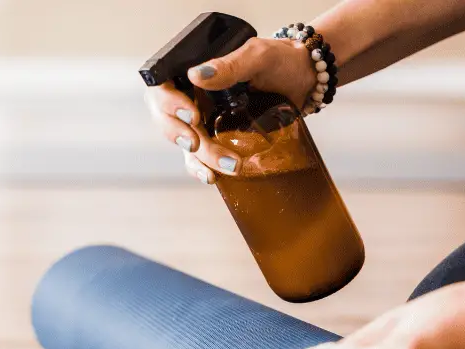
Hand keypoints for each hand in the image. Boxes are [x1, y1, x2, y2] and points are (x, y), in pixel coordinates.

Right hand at [143, 36, 315, 183]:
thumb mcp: (258, 56)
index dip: (167, 104)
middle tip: (197, 143)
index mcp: (192, 72)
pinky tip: (213, 177)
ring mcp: (203, 120)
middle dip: (179, 134)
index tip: (192, 114)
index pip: (160, 87)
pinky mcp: (218, 139)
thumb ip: (230, 65)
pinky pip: (200, 158)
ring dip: (199, 158)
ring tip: (225, 166)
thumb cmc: (280, 60)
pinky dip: (203, 169)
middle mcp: (191, 96)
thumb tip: (196, 75)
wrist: (304, 80)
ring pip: (185, 143)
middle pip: (167, 119)